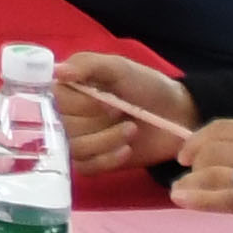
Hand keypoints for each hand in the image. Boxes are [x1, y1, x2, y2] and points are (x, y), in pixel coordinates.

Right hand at [55, 53, 198, 177]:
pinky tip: (127, 150)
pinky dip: (107, 160)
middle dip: (96, 123)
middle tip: (124, 114)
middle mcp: (66, 115)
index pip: (55, 101)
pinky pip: (85, 168)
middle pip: (62, 127)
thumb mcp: (118, 67)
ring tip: (132, 130)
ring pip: (74, 148)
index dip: (82, 105)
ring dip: (105, 141)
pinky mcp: (93, 162)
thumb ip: (87, 65)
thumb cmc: (145, 85)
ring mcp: (78, 140)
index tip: (110, 100)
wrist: (177, 114)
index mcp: (67, 89)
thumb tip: (57, 72)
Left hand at [169, 119, 232, 232]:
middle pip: (214, 147)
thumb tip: (232, 159)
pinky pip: (224, 196)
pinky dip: (198, 198)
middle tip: (185, 176)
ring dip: (190, 181)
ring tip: (180, 192)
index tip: (188, 153)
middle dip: (193, 161)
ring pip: (214, 170)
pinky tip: (183, 200)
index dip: (200, 139)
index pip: (226, 127)